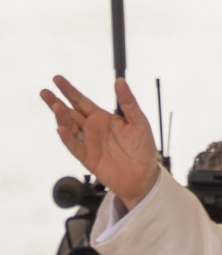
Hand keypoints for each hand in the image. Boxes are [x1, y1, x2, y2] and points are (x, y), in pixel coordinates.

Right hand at [40, 76, 159, 209]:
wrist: (144, 175)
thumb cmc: (143, 148)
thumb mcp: (138, 121)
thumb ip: (128, 102)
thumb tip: (120, 81)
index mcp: (103, 118)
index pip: (82, 101)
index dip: (70, 91)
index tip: (57, 79)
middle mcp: (92, 129)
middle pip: (70, 112)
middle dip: (56, 102)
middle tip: (44, 91)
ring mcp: (88, 143)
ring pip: (69, 127)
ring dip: (61, 117)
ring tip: (55, 106)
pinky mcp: (87, 157)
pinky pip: (74, 146)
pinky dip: (67, 138)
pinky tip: (61, 128)